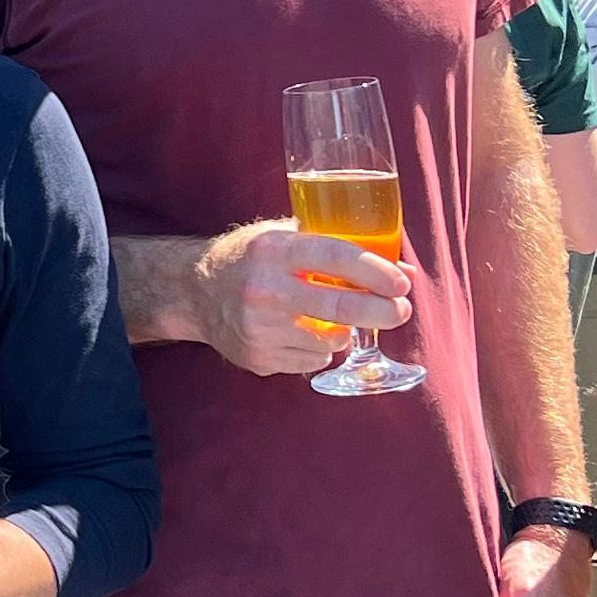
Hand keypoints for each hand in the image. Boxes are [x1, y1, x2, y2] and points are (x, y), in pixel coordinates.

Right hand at [187, 219, 412, 378]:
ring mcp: (259, 328)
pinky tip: (303, 332)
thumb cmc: (251, 258)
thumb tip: (400, 267)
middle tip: (400, 311)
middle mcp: (264, 289)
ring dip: (345, 331)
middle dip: (382, 312)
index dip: (376, 272)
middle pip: (339, 308)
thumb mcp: (286, 236)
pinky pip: (313, 360)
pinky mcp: (257, 357)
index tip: (402, 283)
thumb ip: (337, 246)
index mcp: (275, 250)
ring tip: (334, 318)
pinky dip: (321, 348)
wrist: (194, 292)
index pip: (336, 257)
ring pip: (331, 340)